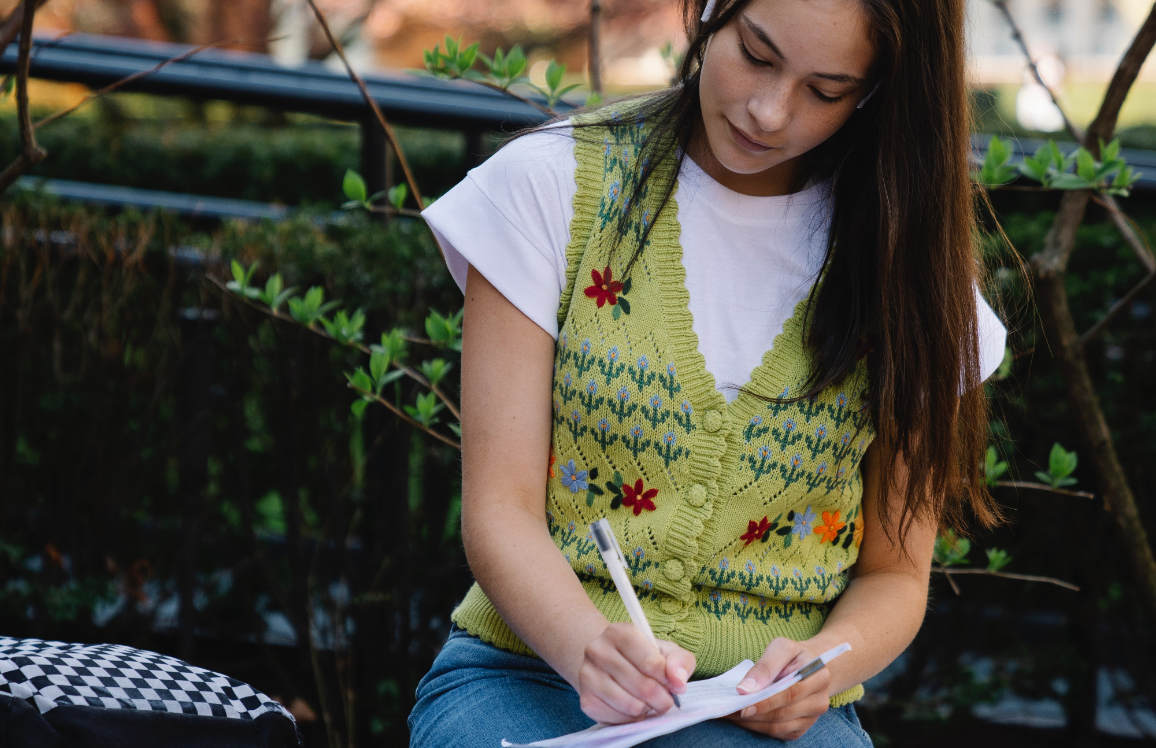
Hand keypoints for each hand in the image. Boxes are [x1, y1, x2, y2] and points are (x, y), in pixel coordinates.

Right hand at [577, 622, 696, 723]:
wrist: (609, 664)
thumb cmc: (642, 657)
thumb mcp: (666, 651)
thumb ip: (680, 661)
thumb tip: (678, 682)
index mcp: (619, 632)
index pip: (652, 663)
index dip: (668, 679)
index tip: (672, 683)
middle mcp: (597, 650)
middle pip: (643, 687)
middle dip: (662, 699)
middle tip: (665, 699)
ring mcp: (587, 675)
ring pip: (631, 705)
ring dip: (647, 709)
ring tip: (648, 701)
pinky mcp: (586, 700)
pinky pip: (619, 719)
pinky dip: (632, 718)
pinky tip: (632, 706)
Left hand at [723, 637, 829, 739]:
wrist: (809, 666)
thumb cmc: (793, 655)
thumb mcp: (781, 648)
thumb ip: (765, 666)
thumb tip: (745, 689)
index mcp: (818, 677)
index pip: (789, 693)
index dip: (765, 701)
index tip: (742, 704)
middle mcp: (819, 701)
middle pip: (782, 713)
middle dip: (753, 713)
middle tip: (727, 710)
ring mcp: (811, 718)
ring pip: (778, 726)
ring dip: (751, 722)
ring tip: (730, 714)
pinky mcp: (801, 727)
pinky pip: (777, 733)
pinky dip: (757, 727)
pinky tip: (742, 718)